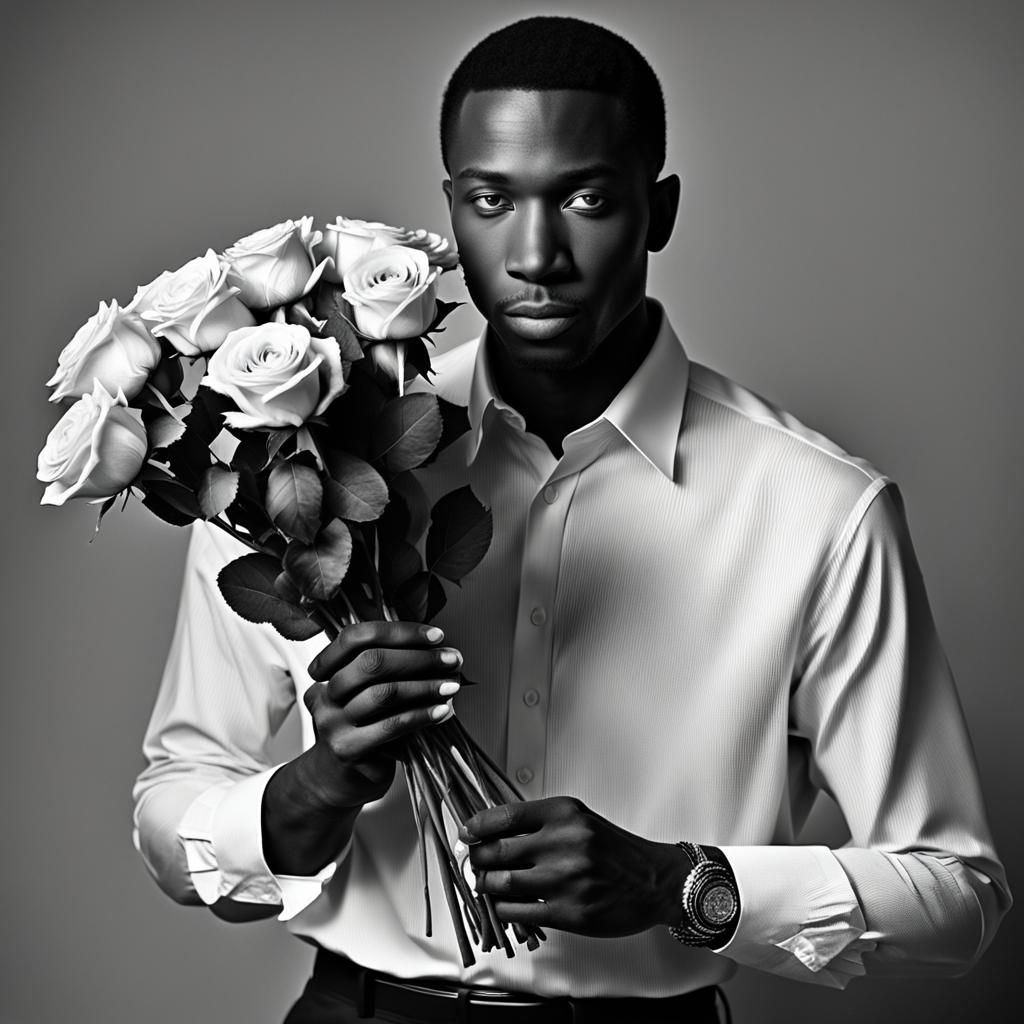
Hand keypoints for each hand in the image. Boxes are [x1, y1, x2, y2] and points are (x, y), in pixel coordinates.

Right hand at [301, 620, 463, 809]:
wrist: (339, 779)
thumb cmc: (364, 729)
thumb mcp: (369, 693)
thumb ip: (391, 669)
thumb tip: (439, 650)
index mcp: (328, 670)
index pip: (356, 637)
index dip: (398, 632)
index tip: (436, 635)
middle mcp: (325, 693)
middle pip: (370, 662)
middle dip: (419, 657)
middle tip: (452, 659)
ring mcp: (333, 722)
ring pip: (383, 693)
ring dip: (425, 686)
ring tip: (451, 686)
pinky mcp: (348, 749)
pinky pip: (391, 726)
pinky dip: (421, 715)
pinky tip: (441, 711)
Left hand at [465, 797, 687, 937]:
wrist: (655, 881)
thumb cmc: (616, 850)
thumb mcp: (580, 821)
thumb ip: (541, 823)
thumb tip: (495, 831)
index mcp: (565, 814)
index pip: (506, 815)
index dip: (478, 825)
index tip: (466, 832)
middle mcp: (564, 843)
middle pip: (498, 850)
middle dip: (477, 858)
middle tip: (474, 861)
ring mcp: (565, 879)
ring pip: (502, 883)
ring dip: (486, 885)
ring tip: (486, 883)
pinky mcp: (569, 912)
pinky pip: (518, 912)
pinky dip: (503, 909)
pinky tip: (505, 905)